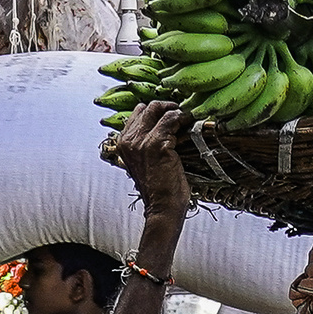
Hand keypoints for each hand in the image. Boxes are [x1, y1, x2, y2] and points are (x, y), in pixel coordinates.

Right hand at [116, 102, 191, 221]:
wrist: (163, 206)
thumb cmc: (158, 186)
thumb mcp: (144, 161)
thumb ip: (145, 143)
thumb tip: (163, 124)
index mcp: (123, 142)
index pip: (138, 112)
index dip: (155, 111)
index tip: (169, 114)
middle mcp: (129, 140)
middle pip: (147, 107)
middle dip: (166, 107)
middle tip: (180, 113)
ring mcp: (141, 141)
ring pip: (158, 109)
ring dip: (175, 111)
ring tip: (186, 118)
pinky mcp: (158, 144)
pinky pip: (171, 119)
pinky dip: (182, 118)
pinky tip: (188, 123)